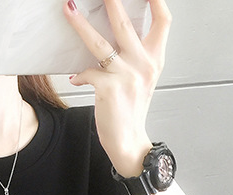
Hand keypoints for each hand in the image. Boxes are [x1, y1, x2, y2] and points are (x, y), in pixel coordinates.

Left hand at [64, 0, 171, 175]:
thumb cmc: (131, 110)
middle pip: (125, 24)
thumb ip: (135, 56)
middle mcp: (143, 64)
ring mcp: (126, 76)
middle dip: (111, 1)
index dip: (156, 0)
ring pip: (99, 43)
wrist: (128, 141)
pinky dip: (80, 74)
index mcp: (154, 59)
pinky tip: (76, 78)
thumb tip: (114, 32)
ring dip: (81, 25)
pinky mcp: (109, 89)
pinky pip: (88, 72)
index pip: (163, 21)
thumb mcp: (141, 79)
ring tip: (69, 9)